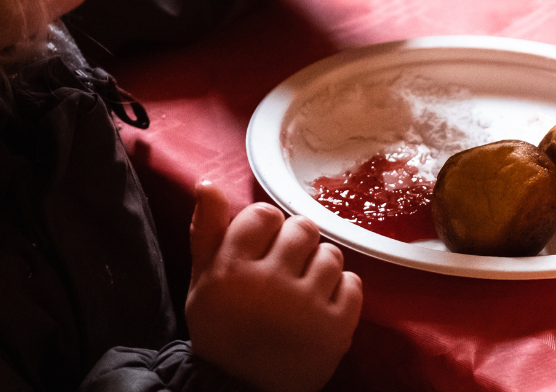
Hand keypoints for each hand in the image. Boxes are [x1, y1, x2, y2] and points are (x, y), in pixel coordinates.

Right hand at [186, 180, 361, 391]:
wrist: (240, 390)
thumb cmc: (222, 330)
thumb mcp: (203, 282)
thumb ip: (206, 231)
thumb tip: (207, 184)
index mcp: (231, 270)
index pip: (263, 214)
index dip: (266, 228)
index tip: (262, 249)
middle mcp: (268, 284)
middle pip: (302, 228)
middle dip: (296, 245)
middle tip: (284, 270)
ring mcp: (304, 306)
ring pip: (331, 253)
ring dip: (319, 268)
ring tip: (302, 291)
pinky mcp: (335, 328)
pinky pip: (353, 283)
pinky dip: (340, 293)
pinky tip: (320, 307)